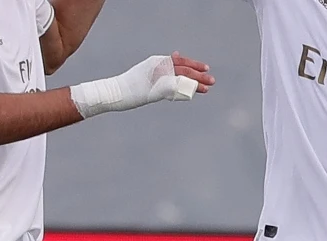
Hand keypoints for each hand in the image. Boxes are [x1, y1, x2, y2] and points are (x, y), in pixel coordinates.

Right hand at [69, 53, 215, 118]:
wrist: (115, 92)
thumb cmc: (128, 87)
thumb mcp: (145, 76)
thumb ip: (158, 73)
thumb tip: (166, 73)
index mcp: (157, 62)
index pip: (179, 61)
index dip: (193, 65)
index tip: (205, 68)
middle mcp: (159, 66)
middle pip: (183, 69)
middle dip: (198, 75)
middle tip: (211, 80)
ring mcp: (158, 76)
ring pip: (182, 77)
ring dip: (196, 82)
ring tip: (208, 86)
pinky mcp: (157, 88)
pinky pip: (176, 88)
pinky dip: (187, 90)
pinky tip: (196, 92)